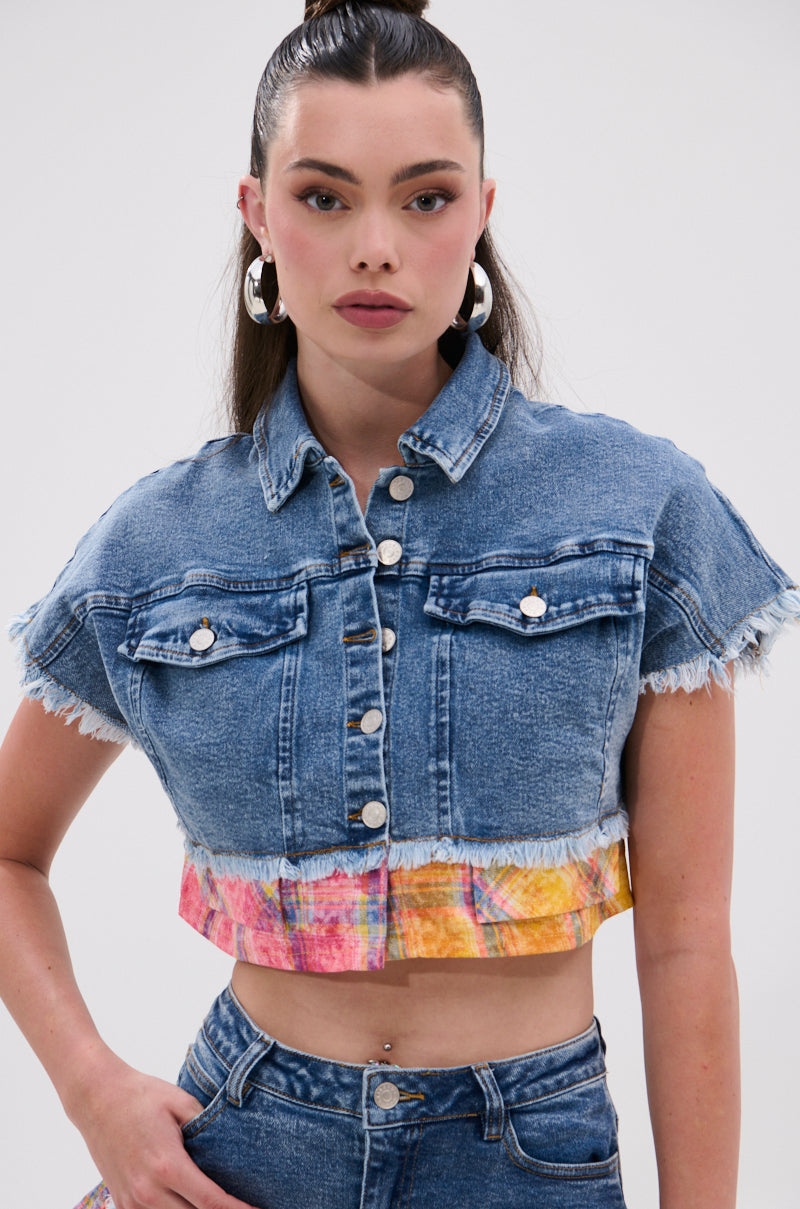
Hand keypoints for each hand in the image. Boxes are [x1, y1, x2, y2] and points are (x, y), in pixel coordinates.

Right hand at [70, 1056, 261, 1208]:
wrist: (96, 1098)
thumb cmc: (141, 1095)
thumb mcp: (180, 1102)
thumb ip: (207, 1126)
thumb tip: (233, 1146)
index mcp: (167, 1166)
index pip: (211, 1202)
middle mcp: (148, 1191)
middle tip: (244, 1206)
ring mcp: (131, 1201)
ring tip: (217, 1205)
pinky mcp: (121, 1202)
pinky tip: (187, 1204)